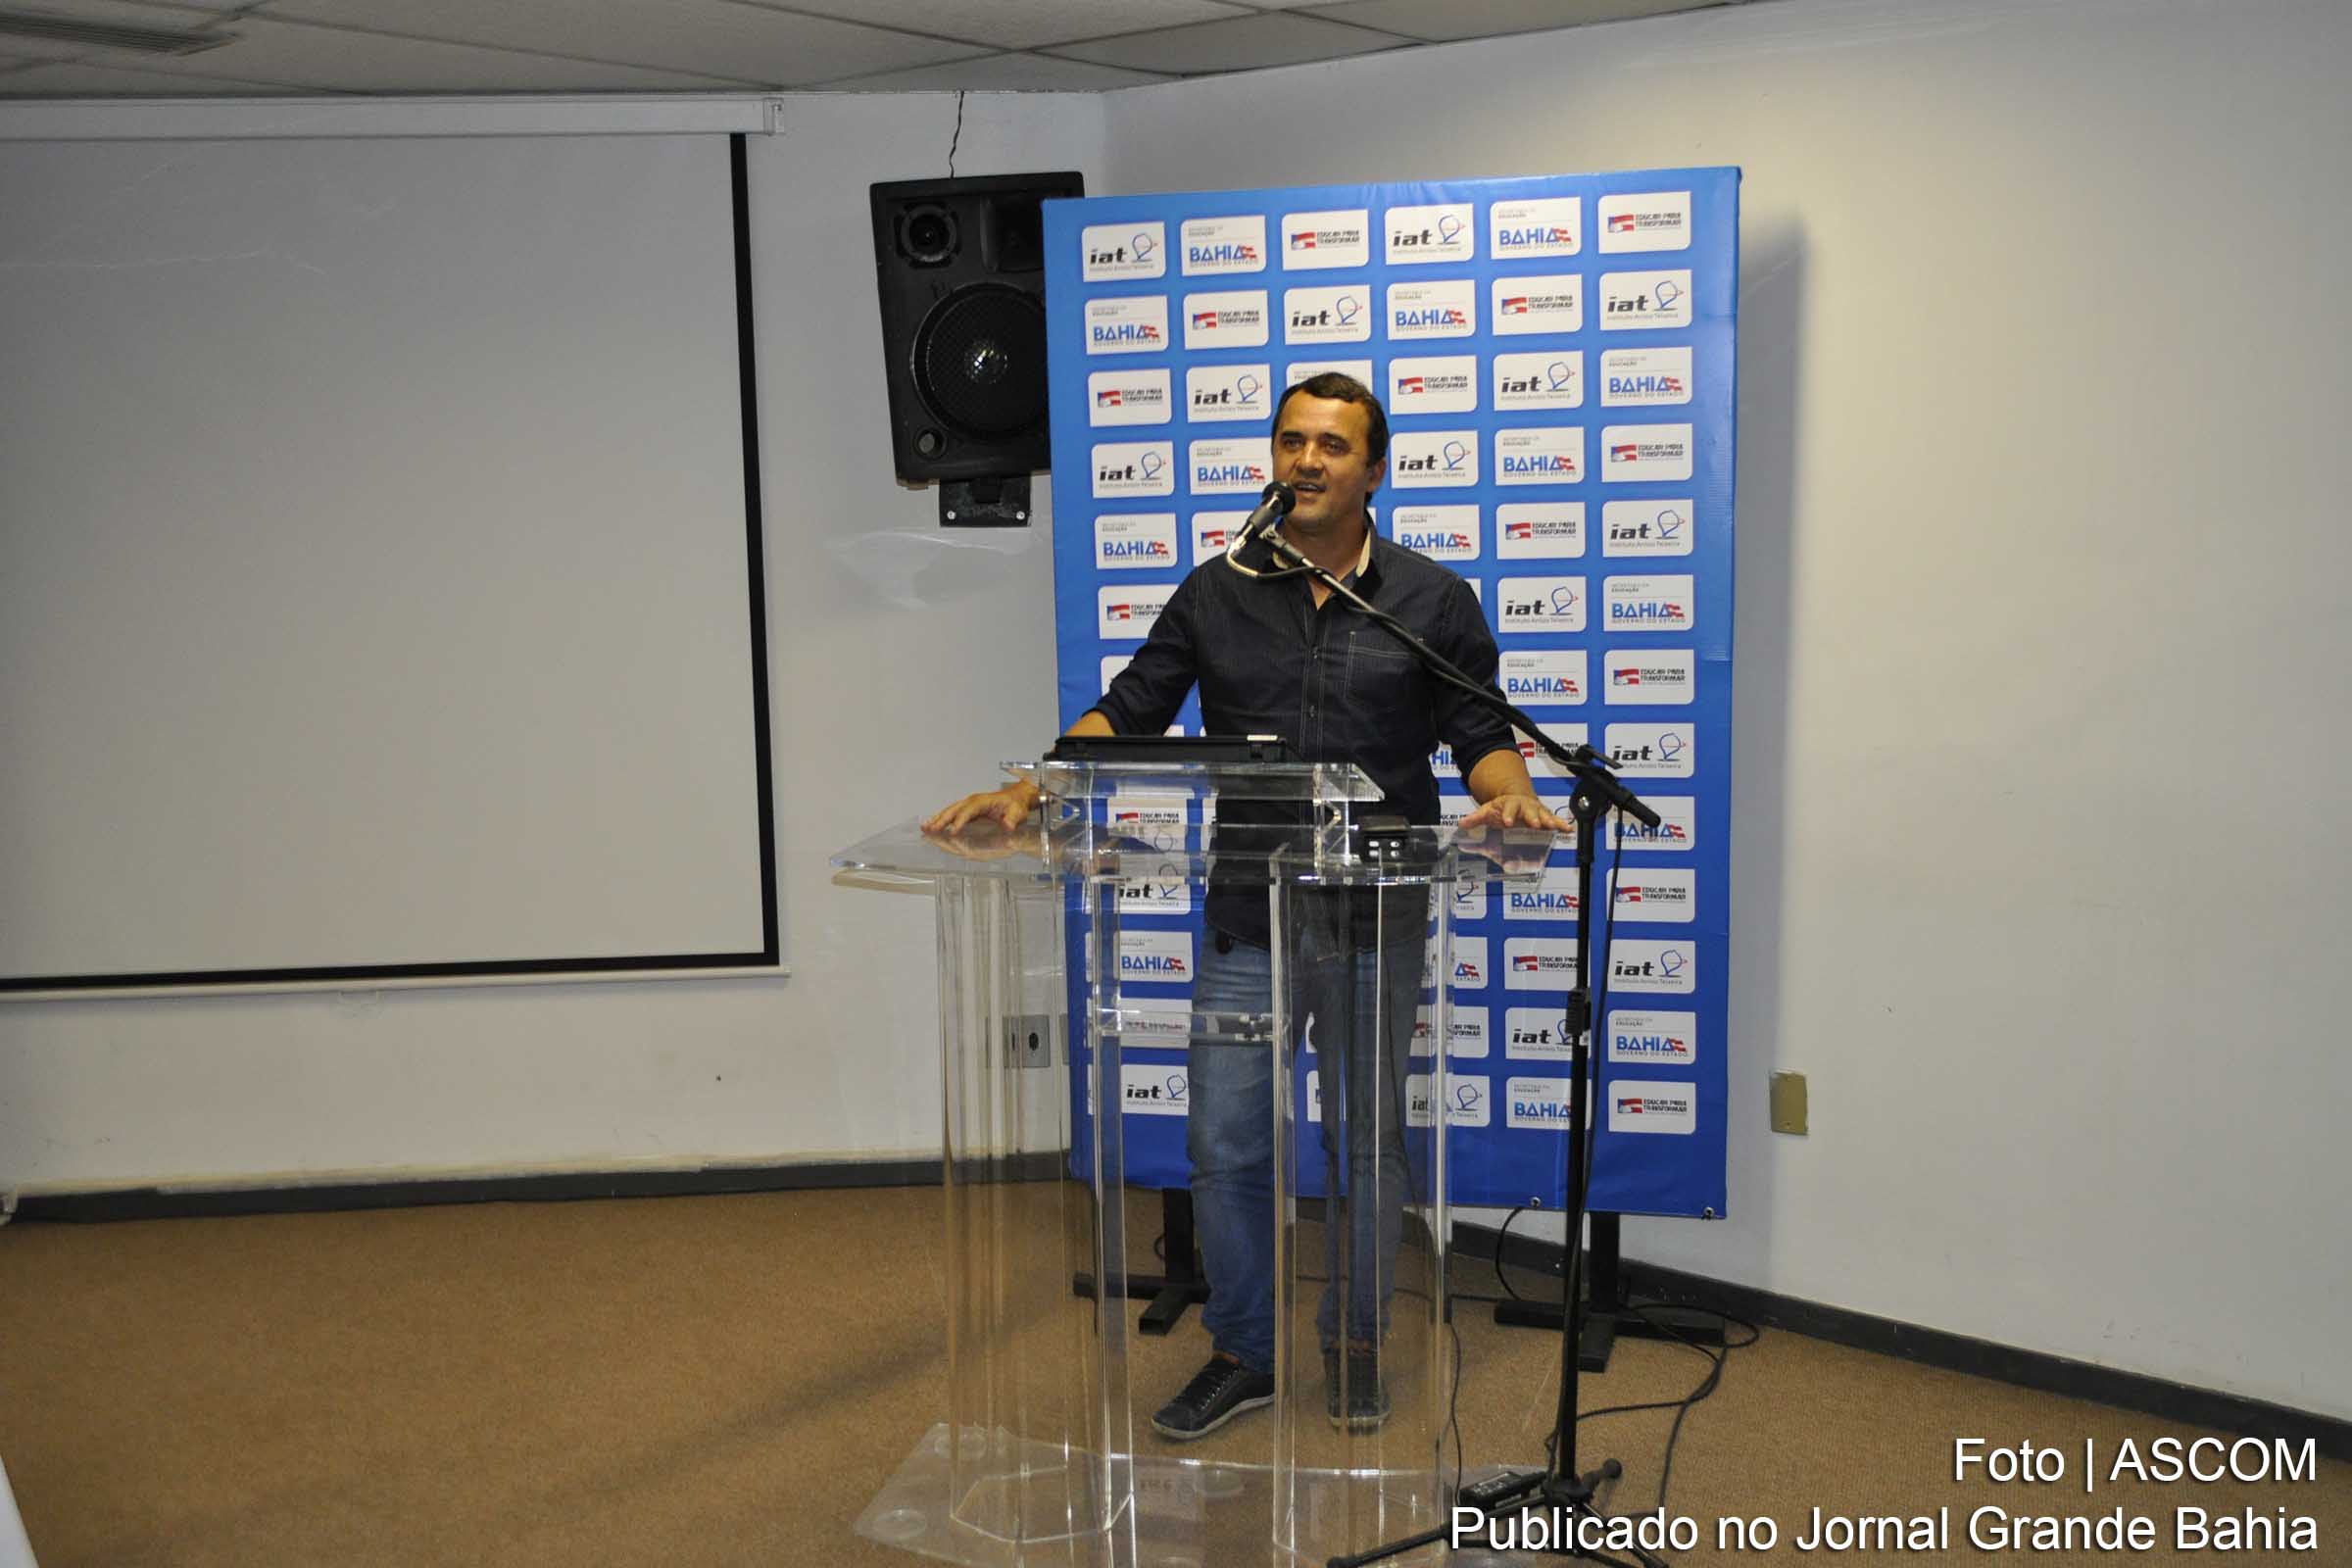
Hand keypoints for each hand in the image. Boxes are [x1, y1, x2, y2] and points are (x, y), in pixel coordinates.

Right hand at [923, 782, 1040, 835]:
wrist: (1016, 797)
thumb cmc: (1015, 805)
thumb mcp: (1017, 812)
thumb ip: (1012, 819)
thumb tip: (1008, 825)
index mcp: (983, 801)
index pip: (969, 811)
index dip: (960, 821)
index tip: (953, 831)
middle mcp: (972, 801)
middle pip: (954, 810)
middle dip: (942, 820)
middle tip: (931, 830)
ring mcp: (968, 804)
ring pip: (949, 811)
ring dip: (937, 819)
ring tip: (925, 828)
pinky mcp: (966, 810)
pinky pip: (951, 814)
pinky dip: (940, 819)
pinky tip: (931, 825)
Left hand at [1457, 792, 1567, 833]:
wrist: (1516, 797)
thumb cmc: (1503, 807)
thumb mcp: (1487, 810)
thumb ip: (1476, 818)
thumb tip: (1462, 823)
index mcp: (1510, 804)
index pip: (1508, 808)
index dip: (1508, 814)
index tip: (1507, 821)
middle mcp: (1525, 806)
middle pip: (1530, 811)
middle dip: (1533, 817)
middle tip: (1536, 824)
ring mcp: (1536, 811)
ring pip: (1544, 815)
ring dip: (1549, 821)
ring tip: (1553, 826)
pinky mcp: (1545, 817)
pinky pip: (1555, 821)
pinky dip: (1562, 825)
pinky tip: (1568, 829)